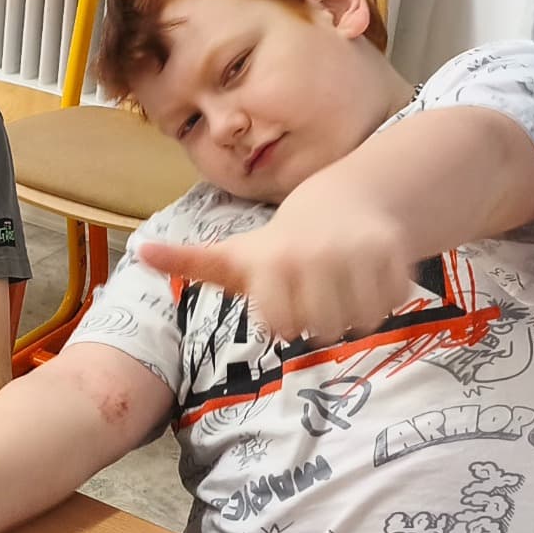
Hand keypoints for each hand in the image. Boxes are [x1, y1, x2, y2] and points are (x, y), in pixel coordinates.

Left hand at [137, 193, 418, 348]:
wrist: (343, 203)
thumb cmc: (278, 242)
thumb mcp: (233, 252)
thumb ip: (188, 260)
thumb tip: (141, 252)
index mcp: (273, 262)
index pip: (280, 327)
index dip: (281, 323)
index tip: (280, 305)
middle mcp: (315, 256)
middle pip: (321, 330)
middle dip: (317, 322)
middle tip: (313, 299)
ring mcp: (356, 253)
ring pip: (359, 322)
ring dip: (351, 316)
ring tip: (338, 291)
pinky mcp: (392, 250)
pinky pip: (390, 302)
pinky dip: (382, 300)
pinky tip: (365, 280)